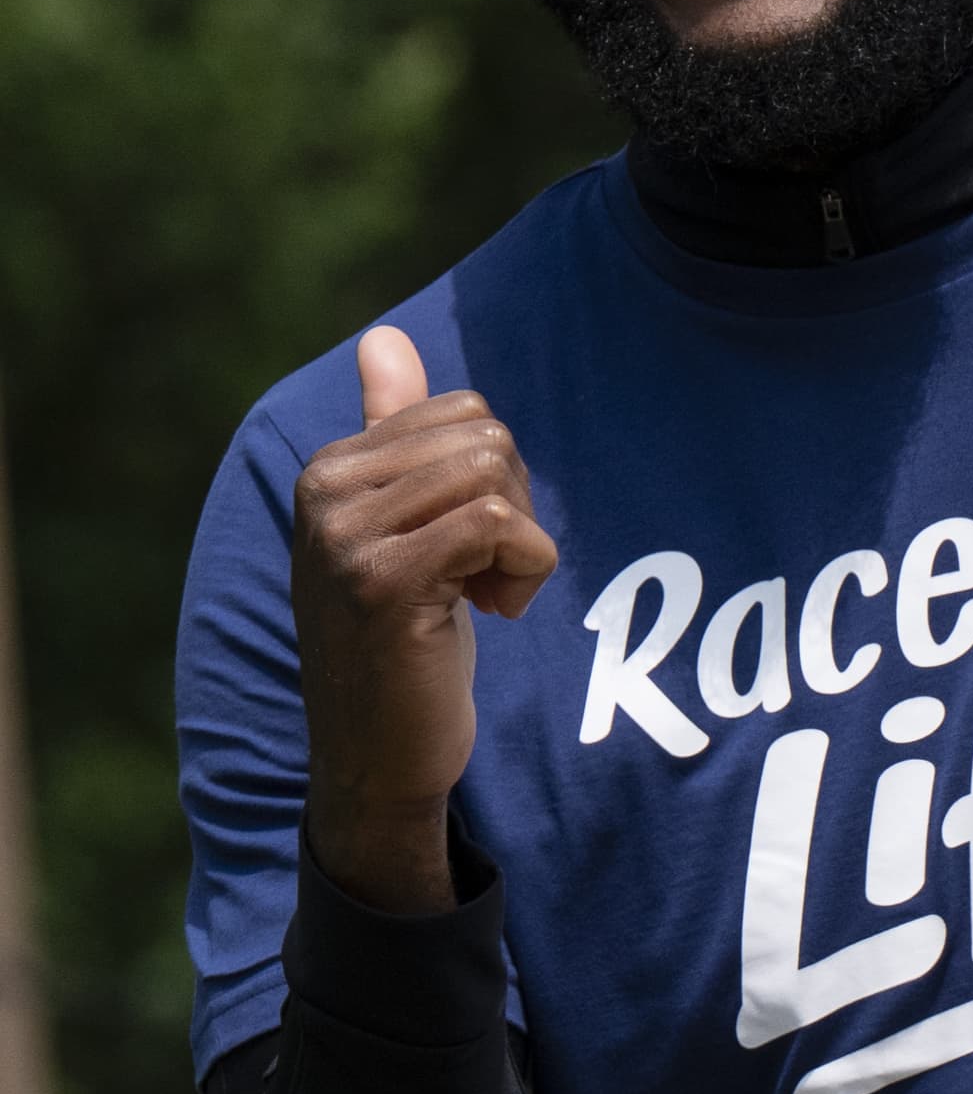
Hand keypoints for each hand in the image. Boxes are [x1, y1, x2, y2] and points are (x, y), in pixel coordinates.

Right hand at [292, 327, 558, 915]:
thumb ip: (394, 435)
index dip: (501, 481)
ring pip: (495, 474)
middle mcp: (326, 490)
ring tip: (483, 596)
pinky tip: (494, 613)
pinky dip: (525, 570)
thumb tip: (387, 337)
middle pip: (487, 436)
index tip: (472, 547)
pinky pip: (498, 523)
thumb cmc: (404, 645)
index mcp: (333, 468)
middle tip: (485, 576)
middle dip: (518, 507)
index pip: (465, 413)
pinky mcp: (383, 581)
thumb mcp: (404, 532)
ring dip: (523, 544)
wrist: (376, 756)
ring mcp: (346, 534)